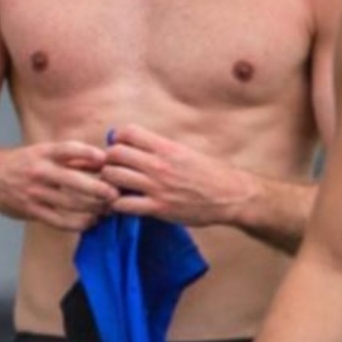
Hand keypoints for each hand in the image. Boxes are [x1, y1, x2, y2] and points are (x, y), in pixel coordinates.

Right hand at [0, 140, 117, 230]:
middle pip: (72, 181)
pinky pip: (59, 221)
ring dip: (93, 208)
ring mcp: (34, 193)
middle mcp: (39, 172)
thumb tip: (104, 161)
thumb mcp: (43, 152)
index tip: (105, 159)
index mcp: (43, 153)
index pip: (68, 150)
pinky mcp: (31, 211)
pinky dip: (78, 223)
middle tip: (116, 193)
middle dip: (97, 188)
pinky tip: (92, 222)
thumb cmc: (23, 163)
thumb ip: (73, 158)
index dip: (87, 154)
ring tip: (109, 209)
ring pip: (69, 203)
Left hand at [102, 124, 256, 225]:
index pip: (128, 132)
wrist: (231, 195)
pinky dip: (117, 204)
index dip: (118, 139)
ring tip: (116, 187)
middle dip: (110, 161)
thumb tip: (137, 144)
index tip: (121, 148)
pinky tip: (124, 204)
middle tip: (115, 169)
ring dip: (109, 182)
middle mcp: (159, 164)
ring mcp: (157, 187)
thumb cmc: (211, 173)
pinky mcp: (158, 208)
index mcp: (167, 147)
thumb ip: (162, 148)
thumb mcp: (186, 151)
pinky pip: (122, 204)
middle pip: (115, 154)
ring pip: (113, 177)